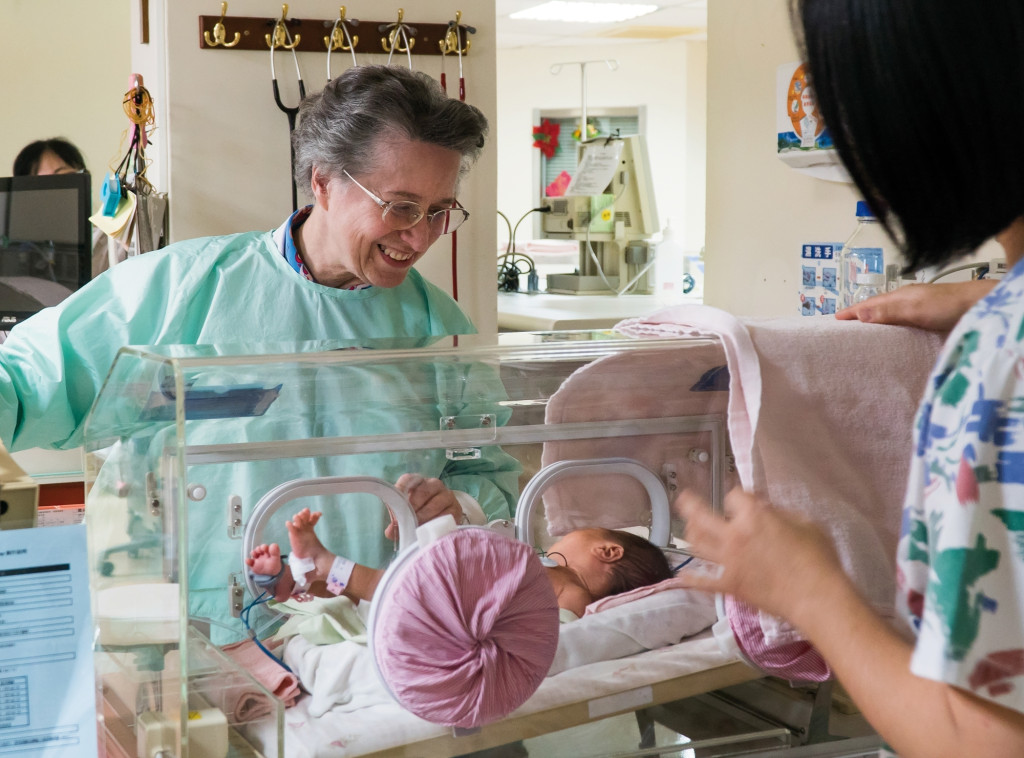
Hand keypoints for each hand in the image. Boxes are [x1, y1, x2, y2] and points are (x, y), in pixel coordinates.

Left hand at [384, 473, 461, 540]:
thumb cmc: (418, 513)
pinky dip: (437, 523)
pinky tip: (430, 529)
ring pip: (435, 503)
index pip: (408, 479)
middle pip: (422, 491)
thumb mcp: (405, 515)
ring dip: (424, 517)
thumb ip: (396, 521)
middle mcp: (433, 484)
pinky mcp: (456, 508)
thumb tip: (390, 532)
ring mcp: (446, 494)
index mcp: (417, 481)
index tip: (396, 505)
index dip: (401, 490)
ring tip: (416, 528)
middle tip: (406, 521)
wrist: (440, 519)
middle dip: (412, 508)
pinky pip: (446, 514)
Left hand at [675, 488, 846, 623]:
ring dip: (689, 534)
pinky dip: (690, 578)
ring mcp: (728, 561)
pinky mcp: (729, 585)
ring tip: (688, 529)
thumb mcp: (806, 523)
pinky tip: (682, 574)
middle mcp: (734, 536)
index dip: (739, 496)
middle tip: (684, 498)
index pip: (735, 496)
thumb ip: (780, 512)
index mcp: (754, 517)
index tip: (743, 500)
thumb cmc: (818, 559)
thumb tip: (763, 507)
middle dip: (690, 503)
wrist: (817, 597)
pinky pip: (702, 581)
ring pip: (697, 544)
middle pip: (701, 514)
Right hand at [835, 280, 995, 330]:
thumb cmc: (948, 305)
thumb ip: (887, 311)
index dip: (850, 312)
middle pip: (875, 310)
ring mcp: (916, 311)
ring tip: (862, 337)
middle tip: (843, 330)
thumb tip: (858, 314)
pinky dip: (890, 331)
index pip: (867, 305)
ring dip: (874, 325)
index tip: (833, 320)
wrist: (978, 307)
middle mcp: (905, 303)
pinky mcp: (927, 322)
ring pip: (888, 318)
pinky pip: (901, 326)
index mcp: (898, 297)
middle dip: (858, 318)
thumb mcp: (914, 308)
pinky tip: (892, 339)